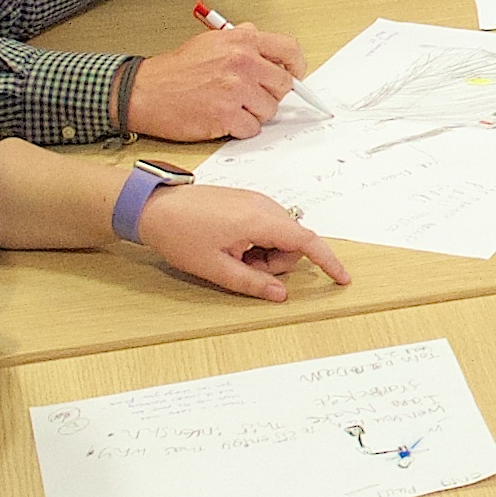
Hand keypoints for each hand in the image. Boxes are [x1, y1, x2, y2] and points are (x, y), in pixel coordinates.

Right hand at [127, 22, 297, 138]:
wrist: (144, 91)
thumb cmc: (174, 70)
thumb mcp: (210, 41)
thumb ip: (240, 39)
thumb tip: (261, 37)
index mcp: (241, 41)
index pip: (289, 50)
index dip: (296, 66)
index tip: (294, 76)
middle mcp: (242, 62)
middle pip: (283, 85)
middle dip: (270, 94)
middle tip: (251, 96)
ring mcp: (235, 90)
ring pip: (270, 110)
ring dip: (254, 113)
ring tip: (230, 106)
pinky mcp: (226, 116)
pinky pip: (252, 129)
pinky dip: (240, 129)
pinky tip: (223, 119)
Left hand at [134, 182, 351, 301]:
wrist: (153, 206)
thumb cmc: (180, 233)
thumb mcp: (216, 268)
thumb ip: (253, 283)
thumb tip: (281, 295)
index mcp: (260, 220)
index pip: (307, 241)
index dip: (328, 262)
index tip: (342, 278)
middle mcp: (263, 205)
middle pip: (293, 242)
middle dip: (277, 263)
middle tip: (244, 270)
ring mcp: (254, 200)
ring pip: (279, 235)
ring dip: (265, 254)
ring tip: (232, 257)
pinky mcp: (245, 201)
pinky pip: (265, 225)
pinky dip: (257, 242)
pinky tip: (230, 246)